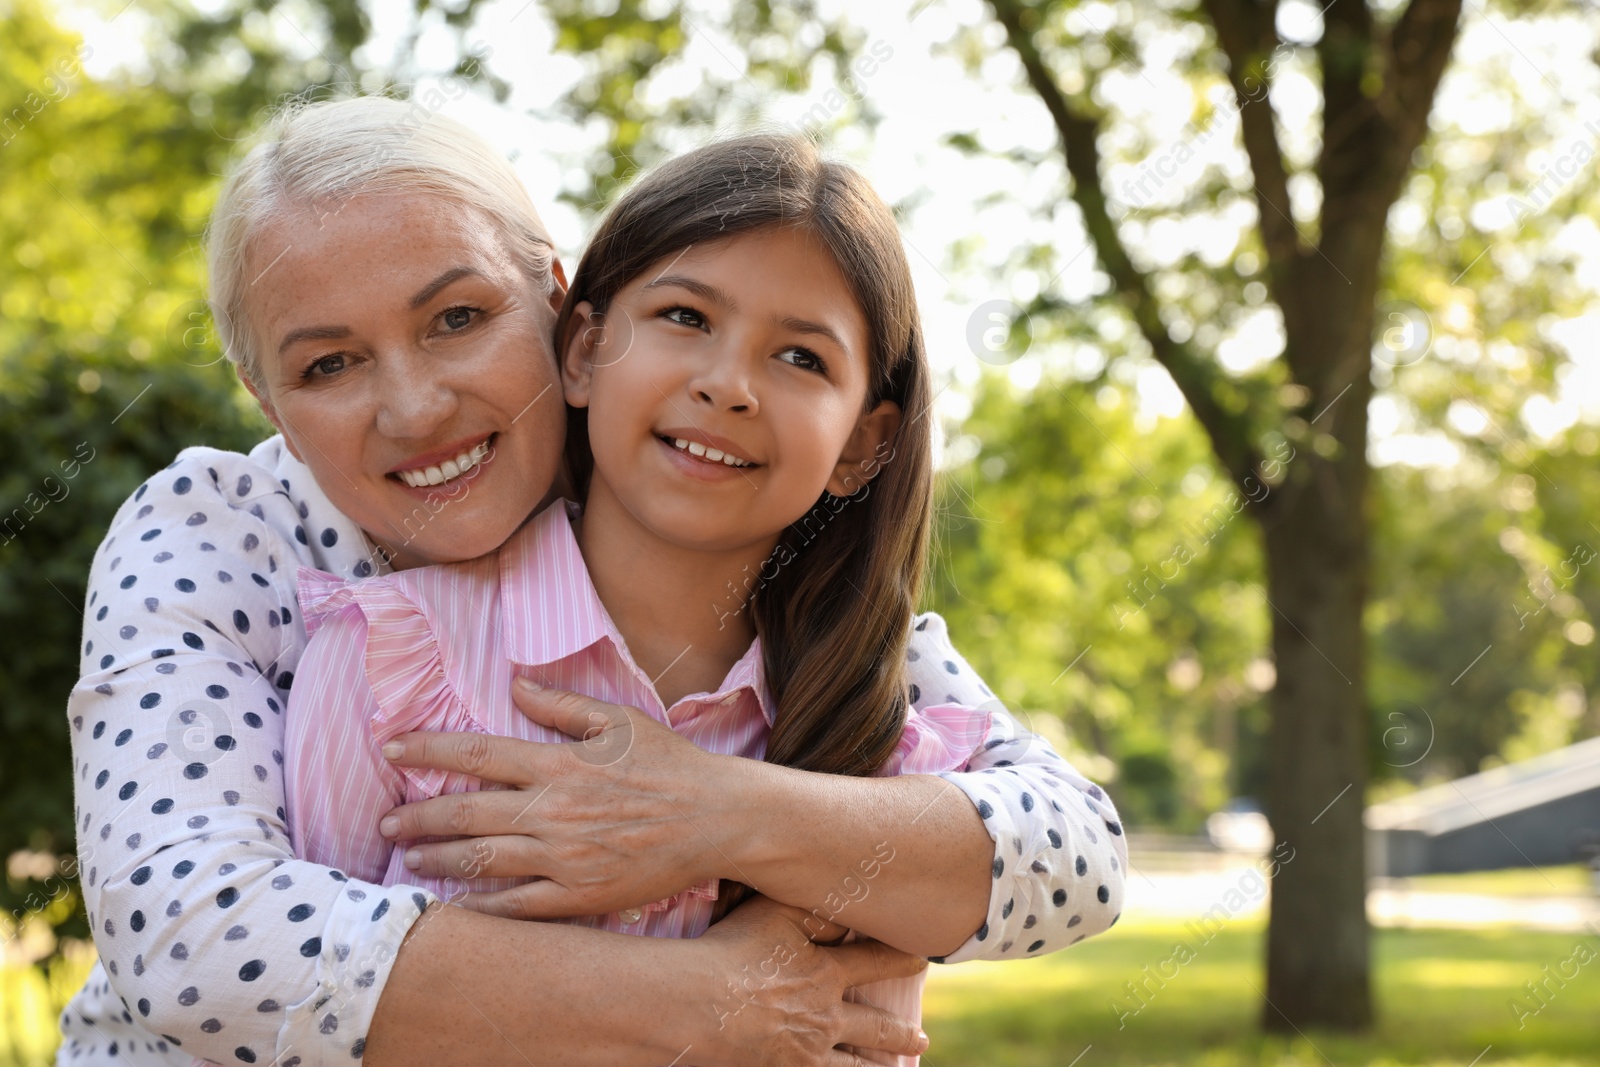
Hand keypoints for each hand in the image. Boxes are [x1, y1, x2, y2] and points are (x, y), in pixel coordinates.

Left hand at [378, 678, 743, 916]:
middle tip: (385, 822)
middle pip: (465, 813)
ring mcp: (565, 857)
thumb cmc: (671, 764)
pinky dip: (480, 905)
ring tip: (409, 857)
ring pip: (482, 860)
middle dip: (417, 816)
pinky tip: (454, 903)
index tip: (391, 748)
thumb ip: (562, 705)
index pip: (476, 753)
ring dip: (437, 858)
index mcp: (560, 763)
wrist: (719, 818)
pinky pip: (517, 905)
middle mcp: (554, 810)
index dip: (427, 750)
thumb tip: (514, 685)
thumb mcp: (619, 720)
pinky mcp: (580, 895)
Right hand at [684, 895, 930, 1066]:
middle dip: (901, 1034)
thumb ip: (813, 908)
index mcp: (827, 975)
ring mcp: (806, 1053)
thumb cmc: (731, 951)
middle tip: (920, 1038)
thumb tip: (849, 909)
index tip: (922, 961)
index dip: (903, 961)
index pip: (878, 964)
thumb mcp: (773, 912)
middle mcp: (825, 1018)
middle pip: (876, 1029)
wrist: (696, 1004)